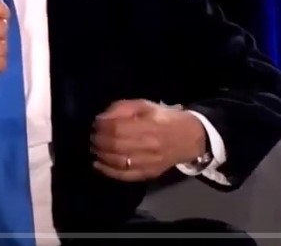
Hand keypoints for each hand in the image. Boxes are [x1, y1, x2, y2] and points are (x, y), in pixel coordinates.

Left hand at [90, 99, 206, 181]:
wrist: (189, 138)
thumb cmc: (164, 118)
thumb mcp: (145, 105)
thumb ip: (123, 108)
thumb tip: (102, 118)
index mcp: (149, 125)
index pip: (117, 128)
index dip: (101, 126)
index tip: (94, 123)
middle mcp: (149, 146)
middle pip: (115, 145)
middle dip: (98, 141)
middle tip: (91, 136)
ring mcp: (149, 162)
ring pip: (118, 161)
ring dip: (100, 155)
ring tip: (94, 148)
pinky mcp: (149, 173)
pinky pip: (125, 176)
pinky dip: (108, 171)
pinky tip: (98, 164)